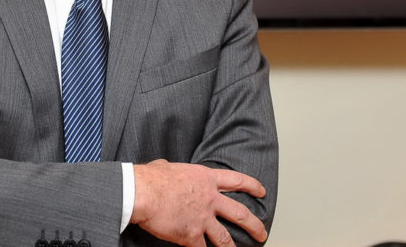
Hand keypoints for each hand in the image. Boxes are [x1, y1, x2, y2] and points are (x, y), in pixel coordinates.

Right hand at [131, 159, 266, 246]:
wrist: (143, 192)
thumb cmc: (151, 178)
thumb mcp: (168, 166)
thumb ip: (174, 170)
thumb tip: (165, 168)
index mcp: (205, 178)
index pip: (237, 181)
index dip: (252, 186)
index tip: (261, 192)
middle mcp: (209, 198)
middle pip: (240, 213)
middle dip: (254, 225)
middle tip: (262, 233)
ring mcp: (203, 218)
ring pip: (226, 238)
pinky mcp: (191, 235)